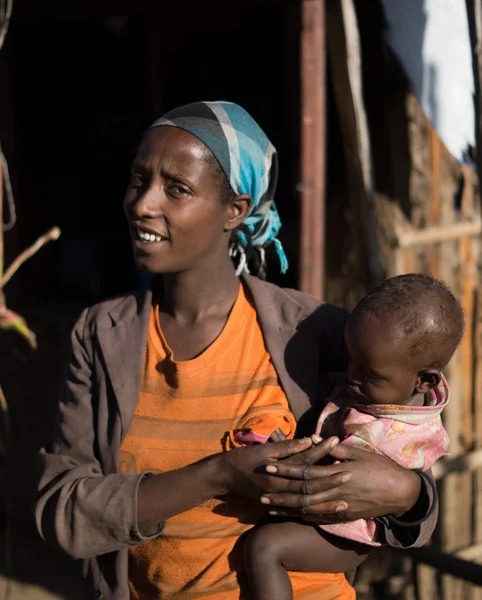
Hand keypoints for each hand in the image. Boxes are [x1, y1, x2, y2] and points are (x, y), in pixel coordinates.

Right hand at [219, 436, 347, 502]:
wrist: (225, 476)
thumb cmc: (244, 458)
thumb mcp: (263, 449)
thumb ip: (286, 447)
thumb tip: (308, 440)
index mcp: (277, 474)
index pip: (305, 463)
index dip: (321, 452)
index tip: (336, 442)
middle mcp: (280, 490)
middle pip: (310, 487)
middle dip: (330, 482)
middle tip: (350, 474)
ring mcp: (279, 500)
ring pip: (306, 505)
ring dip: (325, 504)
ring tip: (344, 503)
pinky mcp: (278, 506)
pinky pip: (299, 512)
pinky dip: (313, 513)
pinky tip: (326, 514)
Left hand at [260, 443, 421, 520]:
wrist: (401, 491)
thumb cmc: (379, 466)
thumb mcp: (358, 452)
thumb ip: (334, 448)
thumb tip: (312, 437)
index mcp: (337, 473)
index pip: (305, 470)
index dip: (286, 467)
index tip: (269, 464)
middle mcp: (335, 492)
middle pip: (302, 493)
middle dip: (281, 492)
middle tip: (261, 491)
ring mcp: (340, 507)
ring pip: (308, 509)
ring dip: (288, 508)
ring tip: (269, 506)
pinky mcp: (344, 515)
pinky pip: (320, 518)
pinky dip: (304, 517)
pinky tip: (291, 515)